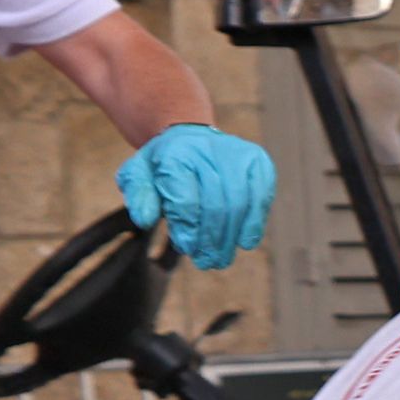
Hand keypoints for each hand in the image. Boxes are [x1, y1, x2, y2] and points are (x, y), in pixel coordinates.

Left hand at [114, 123, 276, 268]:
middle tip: (206, 262)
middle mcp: (208, 149)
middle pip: (215, 205)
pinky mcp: (258, 162)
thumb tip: (145, 220)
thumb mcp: (138, 175)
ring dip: (231, 238)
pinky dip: (254, 223)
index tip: (185, 247)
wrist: (191, 138)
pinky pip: (261, 198)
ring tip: (221, 258)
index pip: (185, 200)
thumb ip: (139, 196)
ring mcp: (238, 154)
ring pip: (239, 204)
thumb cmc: (164, 165)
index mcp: (175, 153)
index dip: (187, 229)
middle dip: (210, 240)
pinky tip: (245, 242)